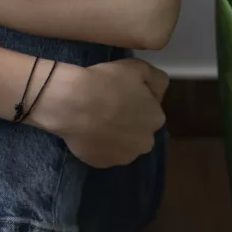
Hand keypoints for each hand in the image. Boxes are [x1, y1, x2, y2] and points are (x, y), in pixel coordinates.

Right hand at [37, 58, 167, 168]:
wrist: (73, 103)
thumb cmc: (106, 82)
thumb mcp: (138, 67)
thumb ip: (157, 79)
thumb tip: (158, 93)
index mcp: (156, 119)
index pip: (150, 110)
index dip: (136, 101)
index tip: (121, 93)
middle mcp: (145, 143)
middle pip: (139, 130)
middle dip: (129, 121)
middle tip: (109, 106)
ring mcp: (123, 157)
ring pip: (123, 144)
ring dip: (115, 135)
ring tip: (96, 119)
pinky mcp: (102, 164)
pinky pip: (104, 153)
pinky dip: (99, 144)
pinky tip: (88, 131)